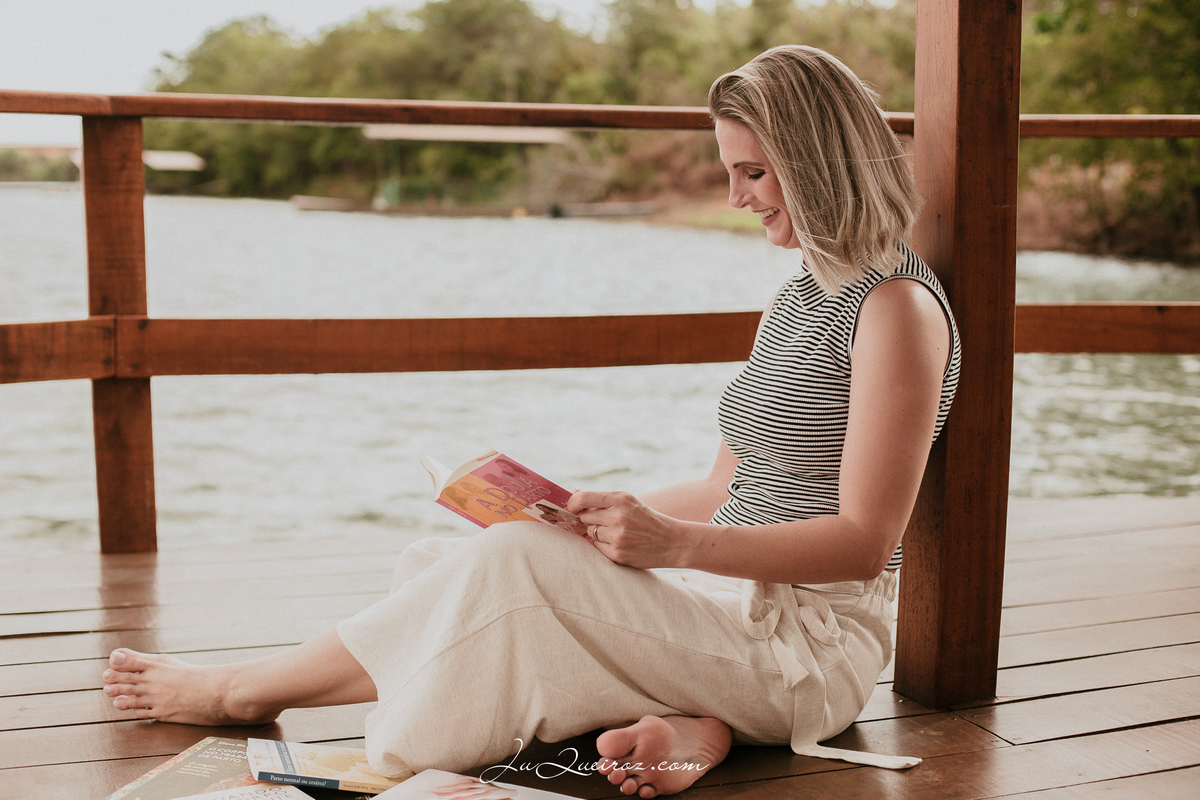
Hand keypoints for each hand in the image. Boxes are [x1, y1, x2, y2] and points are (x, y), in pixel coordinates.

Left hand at [566, 490, 692, 568]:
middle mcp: (618, 517)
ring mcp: (617, 537)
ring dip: (597, 532)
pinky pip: (597, 547)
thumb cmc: (646, 518)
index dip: (572, 503)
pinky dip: (604, 545)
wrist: (672, 542)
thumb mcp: (629, 501)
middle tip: (605, 521)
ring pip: (589, 532)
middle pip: (584, 517)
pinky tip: (620, 543)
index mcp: (620, 499)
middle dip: (590, 519)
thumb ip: (601, 498)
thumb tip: (573, 493)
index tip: (571, 507)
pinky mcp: (617, 554)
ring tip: (617, 532)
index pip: (583, 498)